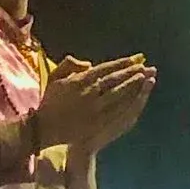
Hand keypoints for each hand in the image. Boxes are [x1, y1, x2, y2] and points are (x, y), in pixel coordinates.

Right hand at [34, 54, 153, 157]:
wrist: (45, 129)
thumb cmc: (49, 102)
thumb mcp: (54, 78)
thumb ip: (69, 65)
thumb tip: (89, 63)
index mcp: (79, 81)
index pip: (105, 68)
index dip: (121, 63)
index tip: (133, 59)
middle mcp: (89, 93)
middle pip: (115, 80)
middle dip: (131, 72)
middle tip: (145, 66)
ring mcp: (95, 109)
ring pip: (119, 94)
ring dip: (133, 85)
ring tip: (144, 77)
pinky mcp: (98, 122)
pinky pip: (118, 110)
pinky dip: (129, 102)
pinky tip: (137, 97)